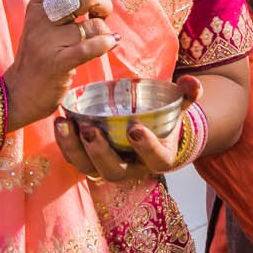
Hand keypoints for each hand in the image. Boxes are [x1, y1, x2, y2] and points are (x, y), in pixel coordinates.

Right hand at [5, 0, 117, 129]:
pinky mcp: (57, 64)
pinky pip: (91, 46)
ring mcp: (47, 42)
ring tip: (99, 38)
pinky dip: (106, 43)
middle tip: (100, 16)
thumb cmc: (40, 55)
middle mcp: (39, 19)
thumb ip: (61, 2)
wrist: (19, 94)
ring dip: (104, 30)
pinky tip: (110, 43)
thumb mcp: (43, 22)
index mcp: (36, 5)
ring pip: (93, 24)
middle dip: (103, 3)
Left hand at [56, 75, 200, 182]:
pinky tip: (61, 122)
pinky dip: (65, 144)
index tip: (136, 128)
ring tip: (65, 124)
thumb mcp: (179, 106)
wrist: (151, 131)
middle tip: (89, 129)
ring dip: (74, 148)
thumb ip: (188, 94)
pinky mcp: (90, 162)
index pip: (155, 160)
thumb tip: (192, 81)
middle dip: (99, 152)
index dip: (146, 147)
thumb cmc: (165, 119)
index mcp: (159, 158)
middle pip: (114, 171)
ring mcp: (108, 167)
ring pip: (88, 168)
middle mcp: (132, 169)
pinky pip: (75, 159)